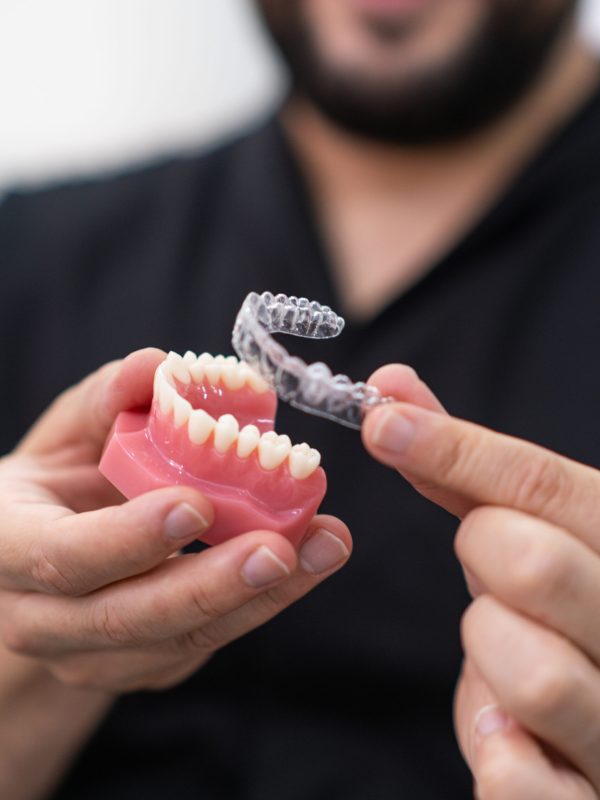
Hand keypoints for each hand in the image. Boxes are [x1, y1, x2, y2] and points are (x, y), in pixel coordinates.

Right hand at [0, 349, 350, 693]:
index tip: (198, 505)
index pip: (63, 557)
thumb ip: (109, 398)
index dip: (129, 539)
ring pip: (178, 640)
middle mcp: (40, 618)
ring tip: (323, 547)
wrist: (47, 554)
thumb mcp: (70, 432)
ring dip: (258, 598)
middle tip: (282, 547)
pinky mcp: (140, 665)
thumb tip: (160, 364)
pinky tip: (306, 562)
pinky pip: (203, 643)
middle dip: (211, 585)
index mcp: (10, 548)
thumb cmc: (58, 482)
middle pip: (126, 618)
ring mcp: (88, 654)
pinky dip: (261, 603)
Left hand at [362, 365, 599, 798]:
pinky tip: (506, 731)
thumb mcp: (531, 536)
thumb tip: (392, 390)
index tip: (382, 420)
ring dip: (486, 651)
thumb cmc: (563, 617)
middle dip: (481, 552)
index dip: (457, 448)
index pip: (548, 486)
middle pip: (535, 562)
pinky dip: (495, 748)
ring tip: (503, 652)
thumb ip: (470, 470)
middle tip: (487, 560)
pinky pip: (523, 782)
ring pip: (532, 670)